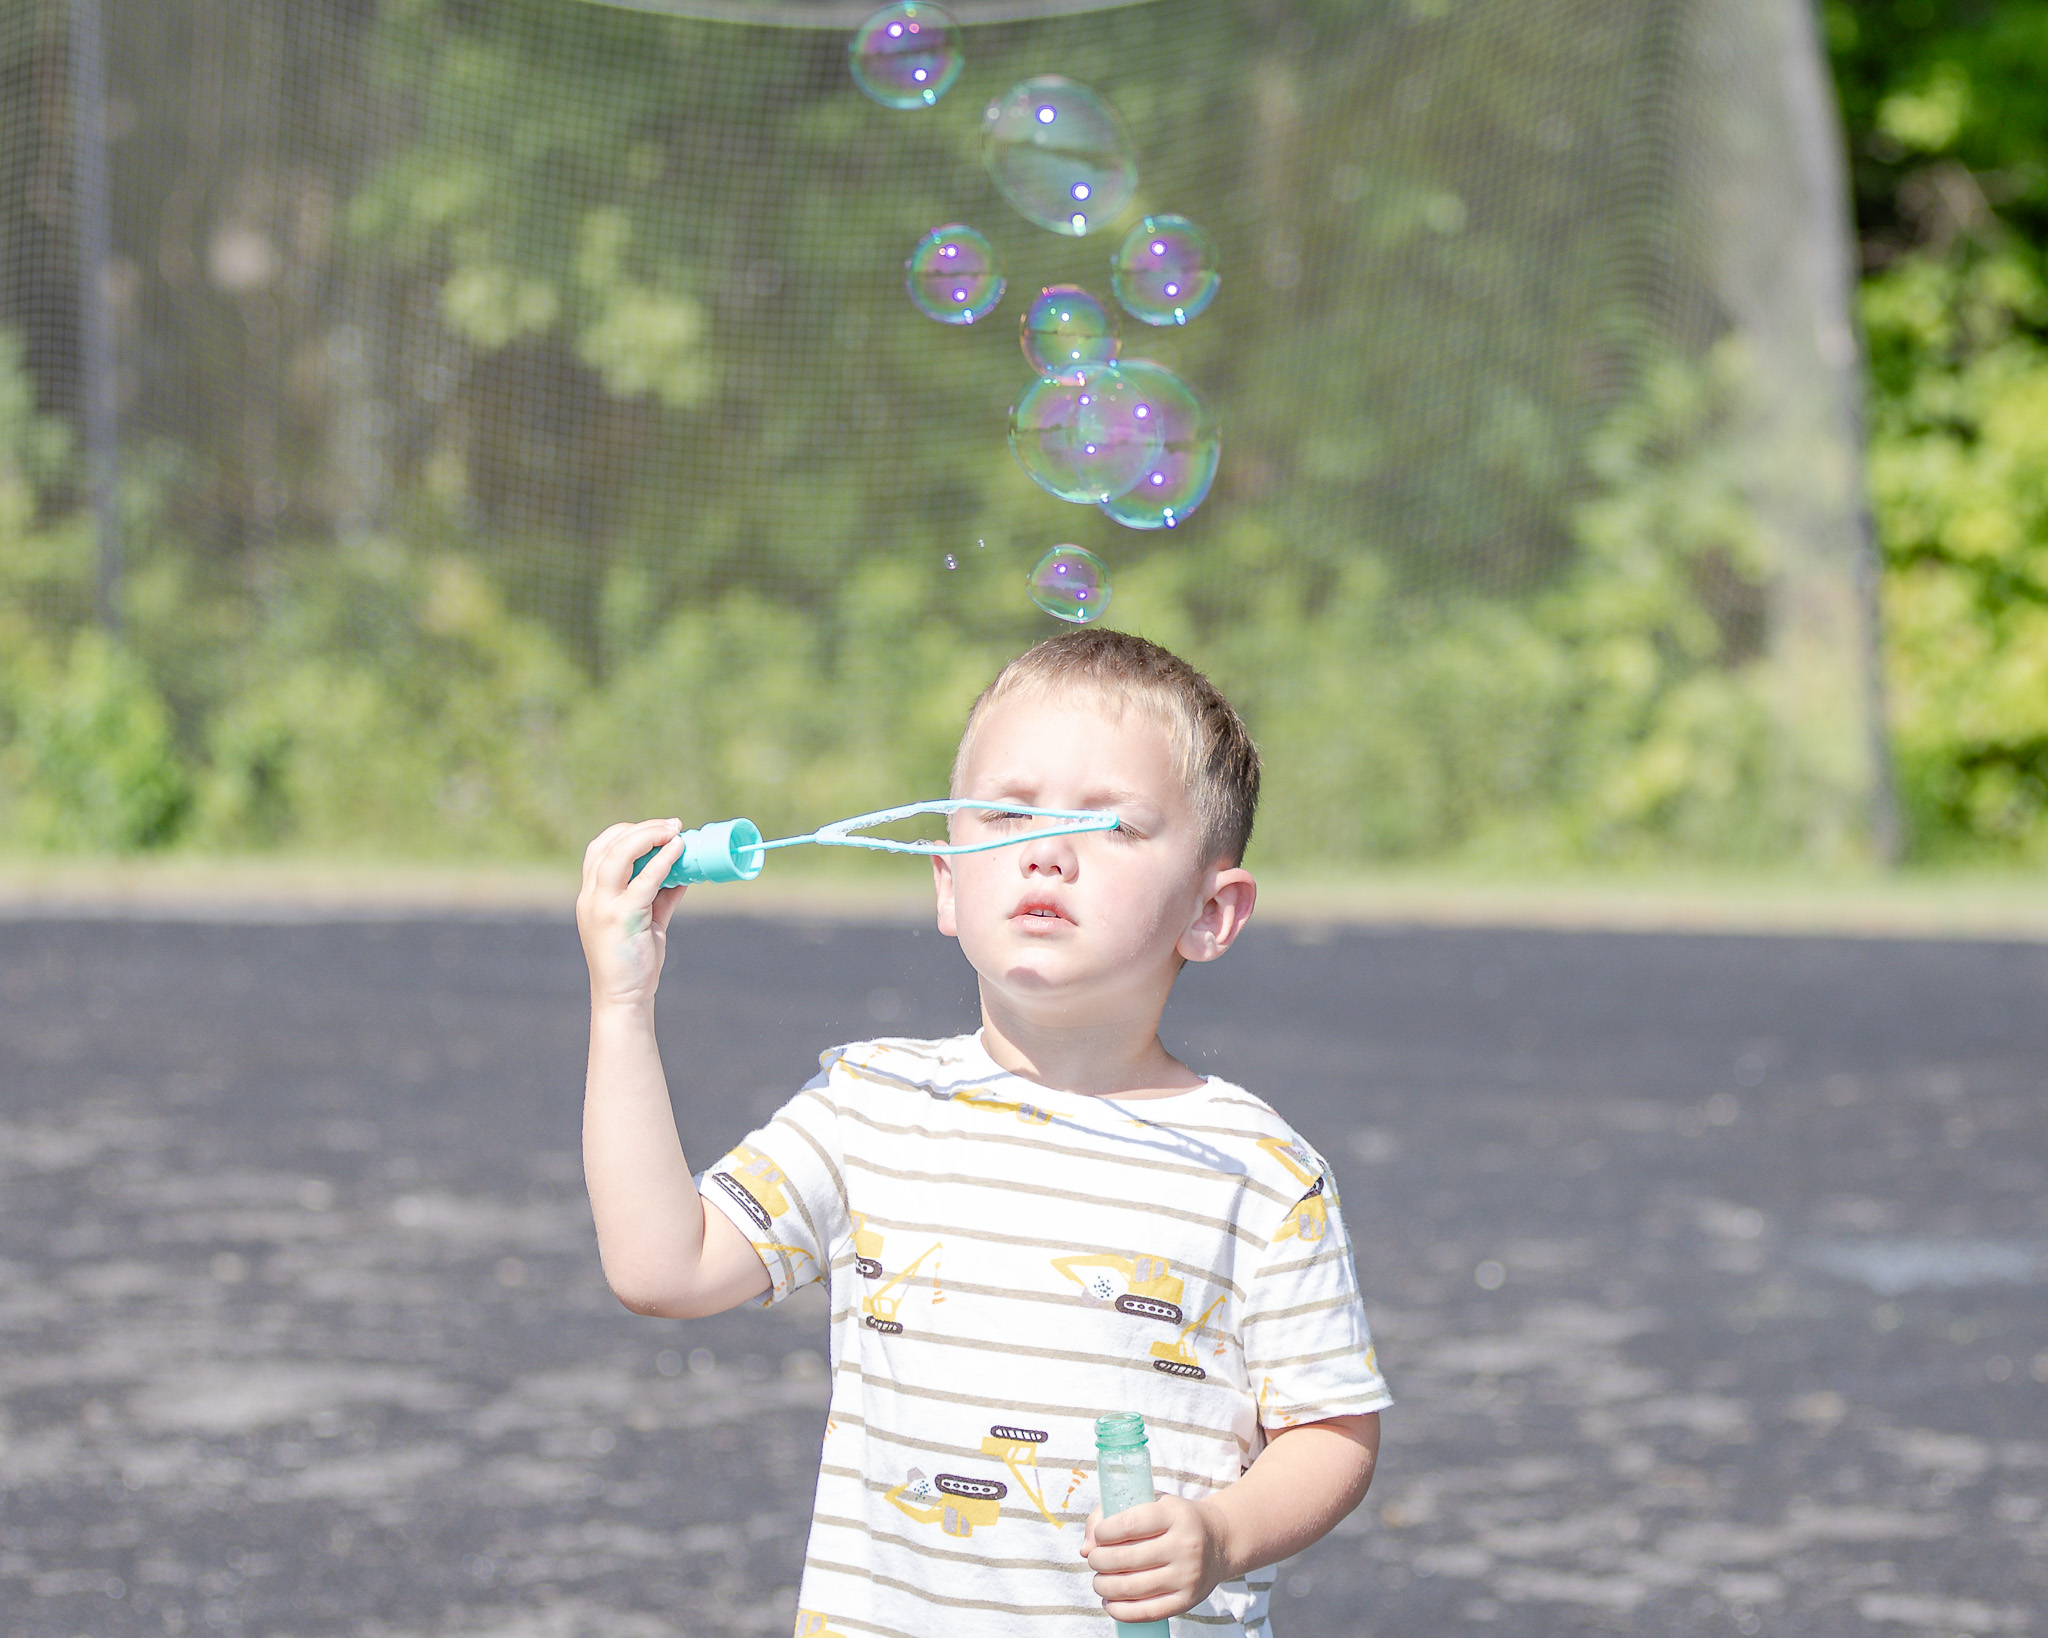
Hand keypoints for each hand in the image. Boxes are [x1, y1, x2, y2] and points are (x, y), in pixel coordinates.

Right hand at [576, 819, 688, 1011]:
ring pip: (619, 855)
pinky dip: (662, 861)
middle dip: (642, 828)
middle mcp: (591, 897)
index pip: (600, 849)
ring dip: (649, 836)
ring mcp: (602, 907)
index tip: (657, 828)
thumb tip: (685, 871)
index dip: (627, 832)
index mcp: (591, 895)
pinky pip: (643, 881)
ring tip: (675, 831)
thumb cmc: (634, 960)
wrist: (623, 998)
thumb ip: (661, 894)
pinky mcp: (621, 918)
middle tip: (673, 824)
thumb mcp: (647, 920)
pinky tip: (678, 851)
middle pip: (608, 845)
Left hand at [1082, 1496, 1228, 1622]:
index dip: (1103, 1532)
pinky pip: (1147, 1612)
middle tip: (1094, 1559)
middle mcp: (1185, 1545)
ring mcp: (1187, 1575)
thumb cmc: (1174, 1520)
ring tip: (1099, 1580)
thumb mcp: (1152, 1503)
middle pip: (1126, 1558)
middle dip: (1099, 1560)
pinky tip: (1110, 1602)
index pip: (1129, 1524)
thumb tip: (1084, 1548)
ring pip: (1133, 1587)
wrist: (1219, 1541)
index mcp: (1175, 1514)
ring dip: (1104, 1586)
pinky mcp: (1187, 1601)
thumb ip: (1113, 1515)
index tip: (1099, 1535)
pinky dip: (1121, 1611)